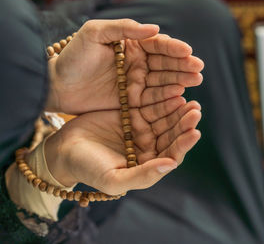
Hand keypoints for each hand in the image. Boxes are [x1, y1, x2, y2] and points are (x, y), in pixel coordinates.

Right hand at [45, 99, 201, 194]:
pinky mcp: (132, 114)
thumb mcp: (114, 178)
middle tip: (195, 110)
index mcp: (148, 165)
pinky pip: (150, 105)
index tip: (194, 132)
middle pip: (172, 135)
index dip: (184, 144)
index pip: (172, 155)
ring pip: (164, 119)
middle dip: (184, 123)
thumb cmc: (87, 169)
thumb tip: (171, 165)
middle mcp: (149, 148)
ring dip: (177, 110)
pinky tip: (171, 91)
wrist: (63, 150)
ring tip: (189, 100)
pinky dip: (161, 99)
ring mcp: (141, 130)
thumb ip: (143, 175)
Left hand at [47, 19, 203, 113]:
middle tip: (198, 69)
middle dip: (182, 66)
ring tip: (195, 81)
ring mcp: (136, 83)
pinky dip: (167, 97)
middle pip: (165, 64)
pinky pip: (153, 99)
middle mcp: (137, 63)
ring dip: (180, 80)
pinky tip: (180, 96)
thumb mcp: (94, 34)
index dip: (173, 48)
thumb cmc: (72, 57)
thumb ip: (123, 28)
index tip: (188, 52)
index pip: (157, 45)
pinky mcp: (132, 101)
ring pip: (163, 81)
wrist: (56, 86)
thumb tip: (154, 28)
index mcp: (130, 45)